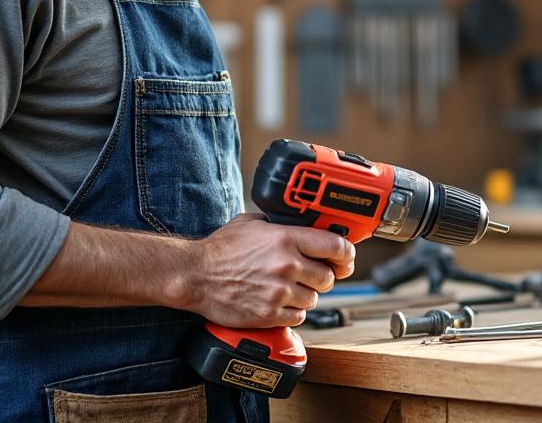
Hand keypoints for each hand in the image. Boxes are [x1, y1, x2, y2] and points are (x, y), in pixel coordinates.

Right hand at [180, 213, 356, 327]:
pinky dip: (293, 312)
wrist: (194, 276)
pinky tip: (280, 302)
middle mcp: (287, 265)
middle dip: (323, 276)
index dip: (347, 255)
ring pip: (314, 299)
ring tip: (289, 288)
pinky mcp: (269, 314)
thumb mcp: (254, 224)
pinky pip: (298, 316)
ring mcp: (279, 292)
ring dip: (306, 295)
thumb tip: (305, 226)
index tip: (346, 259)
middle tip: (311, 275)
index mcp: (287, 239)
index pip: (336, 247)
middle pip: (329, 277)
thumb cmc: (221, 249)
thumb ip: (283, 225)